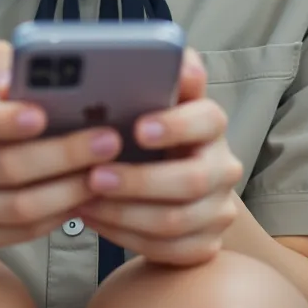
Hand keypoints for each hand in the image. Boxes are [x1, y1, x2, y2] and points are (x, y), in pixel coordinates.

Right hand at [0, 41, 122, 255]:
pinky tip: (83, 194)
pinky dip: (58, 215)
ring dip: (69, 190)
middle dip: (62, 154)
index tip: (44, 115)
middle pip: (3, 167)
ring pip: (18, 207)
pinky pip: (21, 233)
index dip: (4, 120)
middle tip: (107, 140)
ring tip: (105, 170)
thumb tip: (9, 78)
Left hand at [77, 48, 242, 266]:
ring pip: (175, 221)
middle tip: (95, 176)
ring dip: (124, 211)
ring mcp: (218, 209)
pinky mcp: (205, 244)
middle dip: (139, 180)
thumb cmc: (152, 130)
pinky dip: (125, 235)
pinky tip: (94, 218)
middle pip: (190, 180)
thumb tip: (167, 58)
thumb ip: (156, 76)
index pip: (207, 118)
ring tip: (84, 200)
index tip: (138, 128)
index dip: (175, 124)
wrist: (172, 181)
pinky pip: (167, 250)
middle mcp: (223, 165)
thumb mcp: (155, 99)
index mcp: (210, 124)